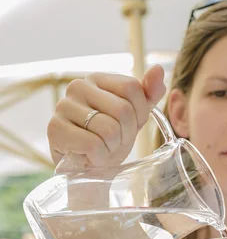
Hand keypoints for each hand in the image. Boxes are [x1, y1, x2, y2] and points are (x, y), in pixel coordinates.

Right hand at [47, 64, 165, 167]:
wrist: (89, 169)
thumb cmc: (111, 140)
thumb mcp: (134, 117)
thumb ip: (148, 94)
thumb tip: (158, 68)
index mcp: (97, 79)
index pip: (132, 88)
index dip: (140, 114)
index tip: (130, 128)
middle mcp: (78, 86)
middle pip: (123, 110)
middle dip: (126, 135)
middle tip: (114, 143)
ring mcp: (63, 106)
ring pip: (109, 129)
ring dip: (112, 148)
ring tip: (102, 150)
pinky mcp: (55, 129)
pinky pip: (93, 145)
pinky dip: (99, 158)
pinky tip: (90, 157)